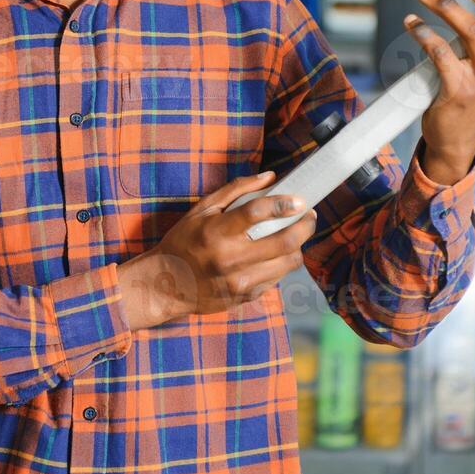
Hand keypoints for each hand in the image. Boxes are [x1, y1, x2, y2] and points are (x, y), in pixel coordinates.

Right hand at [118, 170, 317, 330]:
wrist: (165, 285)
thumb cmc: (183, 242)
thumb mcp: (201, 210)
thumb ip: (236, 190)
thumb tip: (270, 177)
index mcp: (216, 232)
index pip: (256, 213)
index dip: (282, 204)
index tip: (299, 200)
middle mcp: (229, 258)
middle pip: (283, 242)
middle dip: (304, 226)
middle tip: (309, 216)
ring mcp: (239, 281)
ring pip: (287, 263)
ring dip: (298, 246)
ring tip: (296, 235)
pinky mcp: (245, 296)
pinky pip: (277, 278)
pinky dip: (282, 263)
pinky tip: (276, 254)